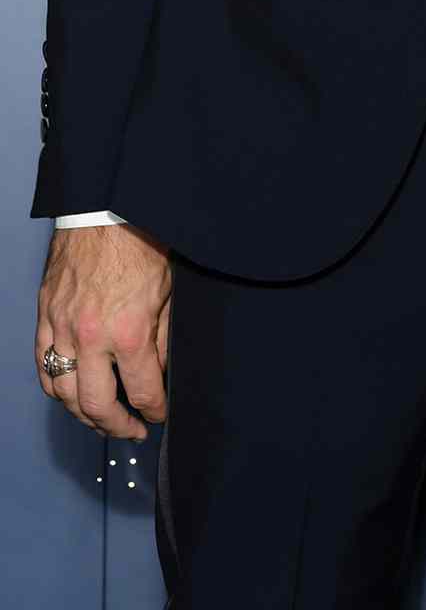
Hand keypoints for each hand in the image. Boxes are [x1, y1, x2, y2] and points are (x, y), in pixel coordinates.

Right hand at [36, 223, 171, 438]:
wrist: (105, 209)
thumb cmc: (142, 242)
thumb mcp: (168, 291)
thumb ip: (163, 338)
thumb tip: (160, 373)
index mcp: (129, 331)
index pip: (142, 391)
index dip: (154, 409)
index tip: (159, 414)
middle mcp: (91, 336)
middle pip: (96, 405)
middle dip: (116, 425)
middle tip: (131, 429)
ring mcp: (62, 327)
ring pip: (64, 393)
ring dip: (82, 414)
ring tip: (101, 419)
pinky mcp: (45, 316)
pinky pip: (43, 365)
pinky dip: (56, 387)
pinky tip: (70, 393)